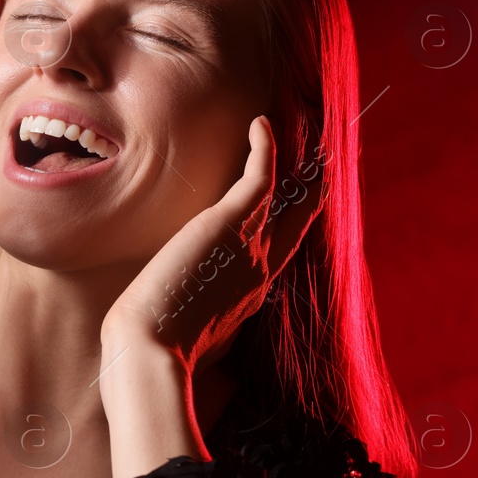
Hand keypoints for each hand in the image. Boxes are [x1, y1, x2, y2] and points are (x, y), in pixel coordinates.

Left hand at [101, 115, 325, 377]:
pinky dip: (264, 150)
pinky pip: (260, 177)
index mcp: (247, 298)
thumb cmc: (156, 354)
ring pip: (288, 200)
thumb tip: (197, 339)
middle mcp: (258, 272)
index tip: (293, 216)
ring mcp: (251, 248)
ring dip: (300, 171)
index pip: (274, 258)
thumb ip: (201, 331)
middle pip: (296, 226)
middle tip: (326, 172)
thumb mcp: (188, 343)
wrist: (151, 351)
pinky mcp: (232, 225)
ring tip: (312, 143)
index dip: (285, 234)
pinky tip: (261, 124)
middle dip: (311, 199)